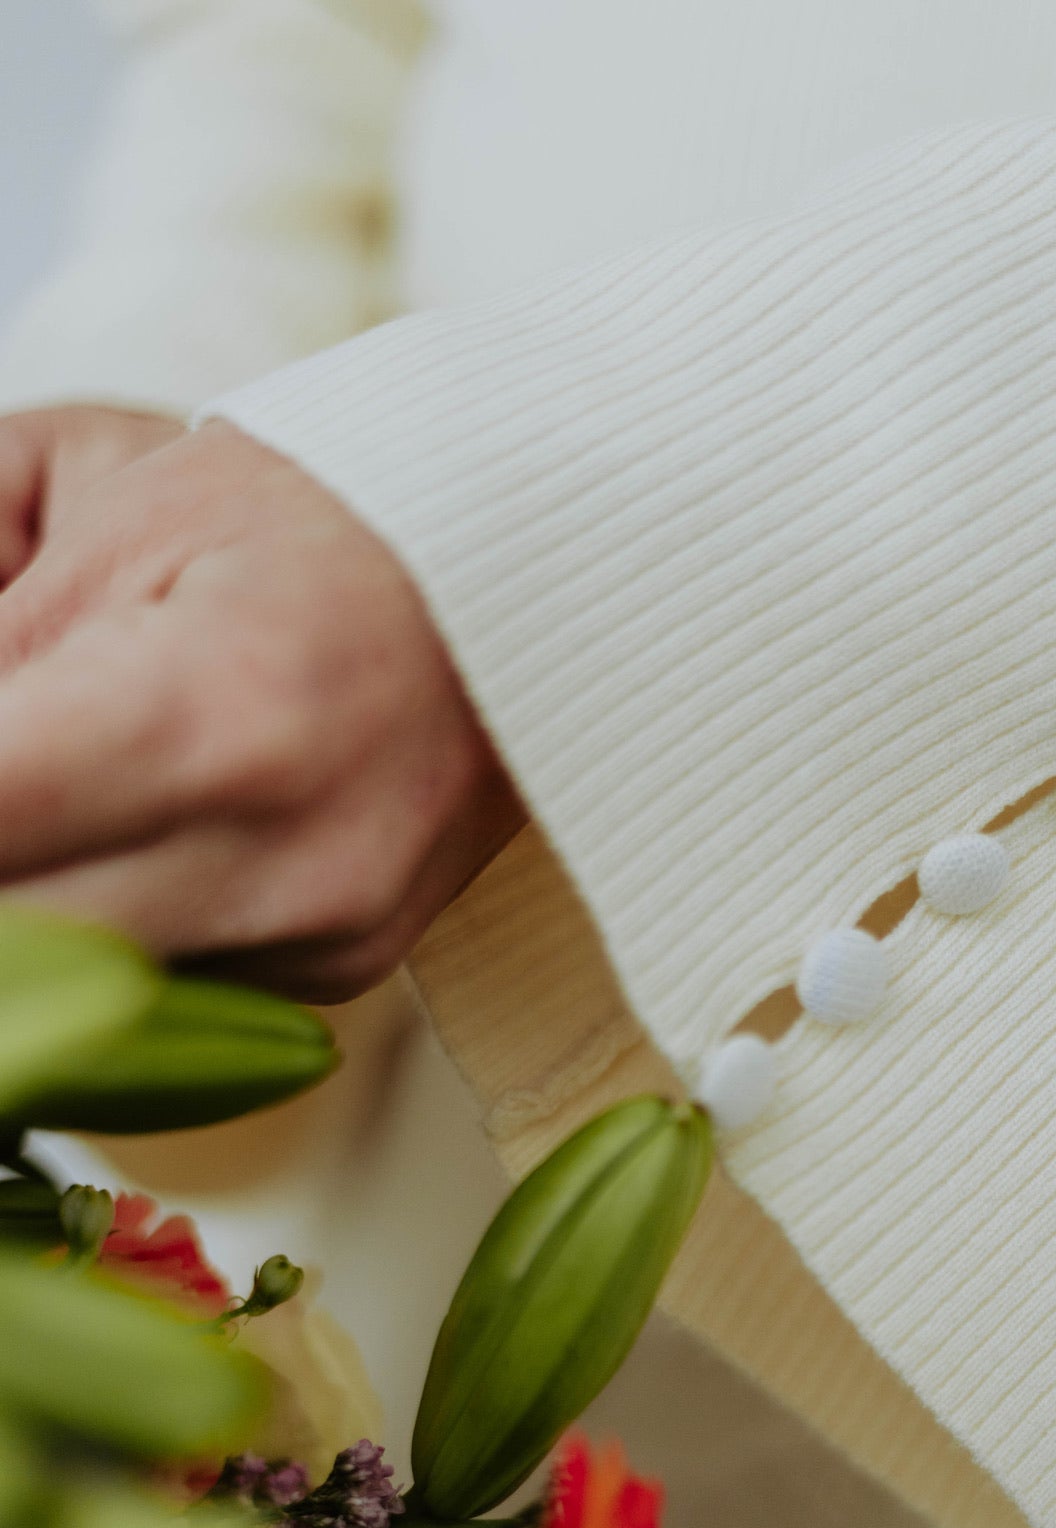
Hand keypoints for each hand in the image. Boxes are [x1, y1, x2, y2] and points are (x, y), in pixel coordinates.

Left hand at [0, 414, 523, 1000]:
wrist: (517, 577)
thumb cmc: (298, 512)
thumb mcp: (88, 515)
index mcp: (212, 716)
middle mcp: (281, 861)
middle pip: (20, 952)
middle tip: (2, 806)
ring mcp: (321, 935)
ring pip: (78, 999)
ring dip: (23, 932)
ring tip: (40, 820)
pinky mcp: (338, 973)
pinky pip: (163, 992)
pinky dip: (95, 941)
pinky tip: (103, 852)